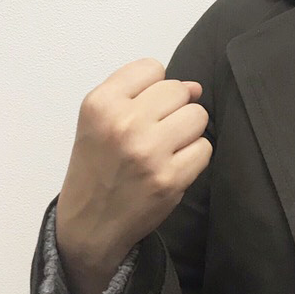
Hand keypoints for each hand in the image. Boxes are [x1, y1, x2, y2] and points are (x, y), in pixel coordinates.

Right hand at [55, 58, 211, 293]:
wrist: (89, 225)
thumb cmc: (98, 166)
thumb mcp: (101, 122)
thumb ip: (142, 94)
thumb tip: (196, 87)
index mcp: (101, 104)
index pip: (152, 67)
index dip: (153, 87)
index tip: (142, 109)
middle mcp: (124, 123)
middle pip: (180, 91)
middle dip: (174, 109)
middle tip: (155, 133)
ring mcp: (149, 151)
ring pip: (198, 116)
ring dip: (188, 132)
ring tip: (165, 149)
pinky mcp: (170, 177)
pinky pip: (205, 148)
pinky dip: (194, 157)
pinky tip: (173, 167)